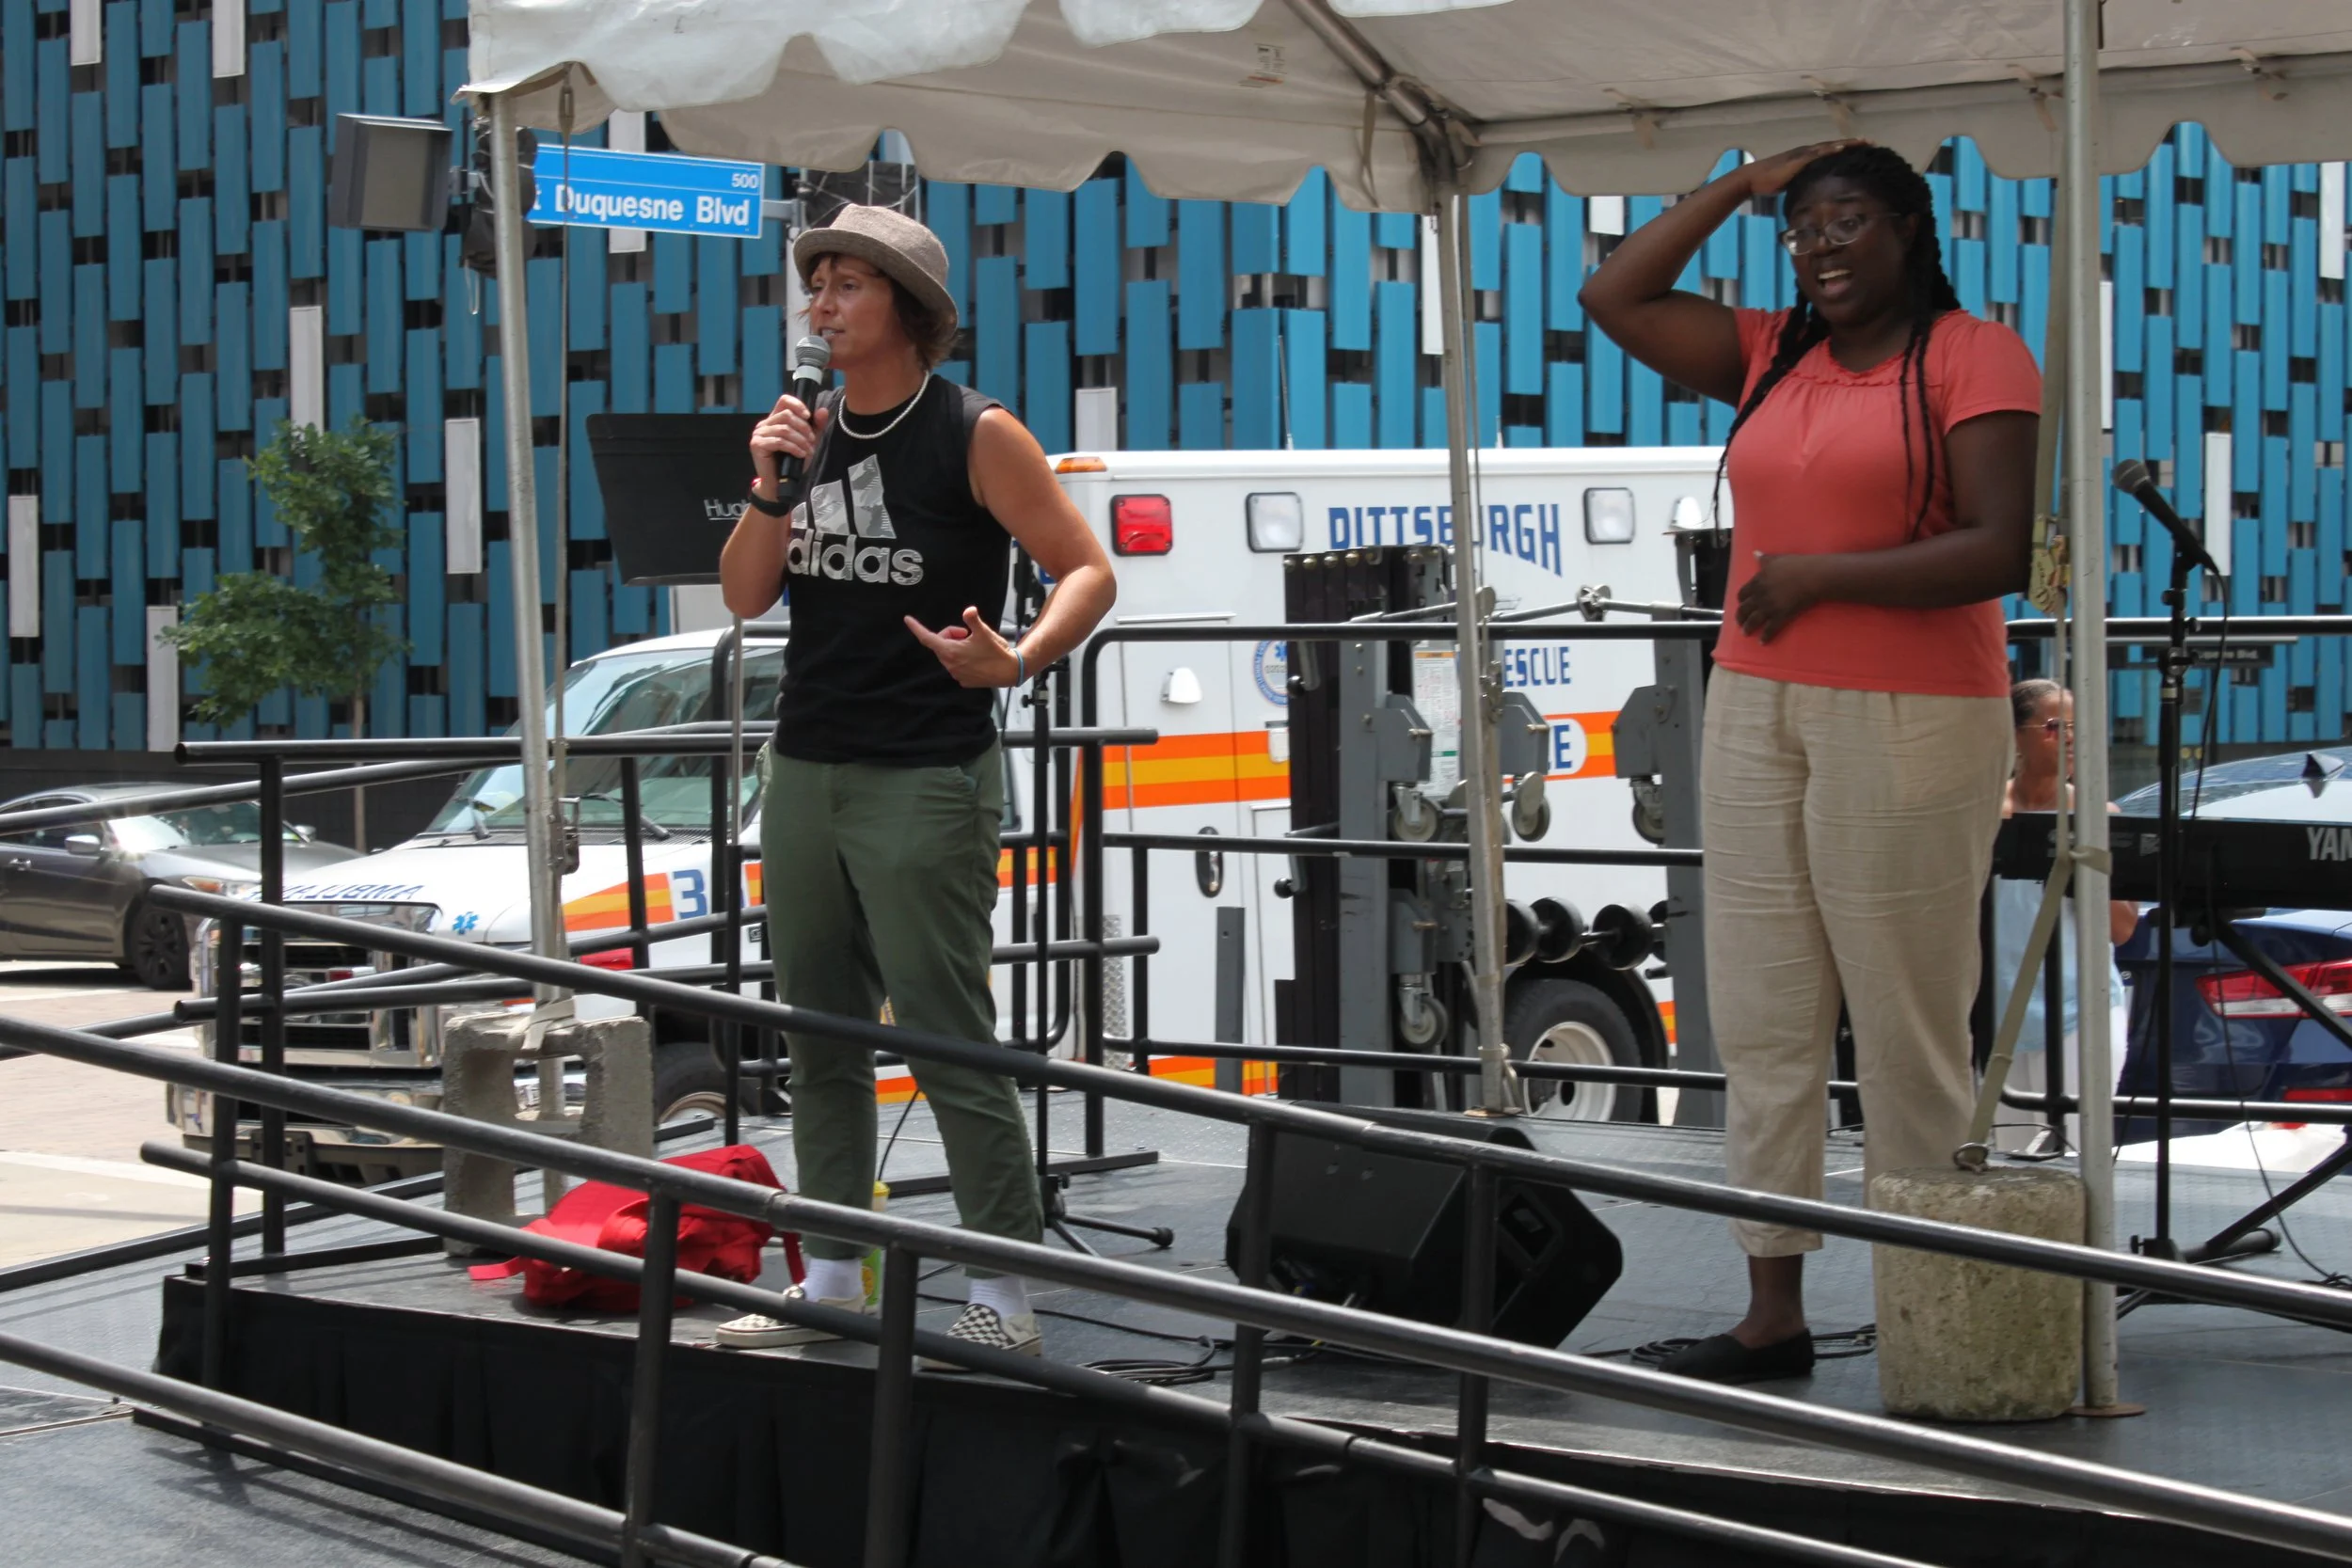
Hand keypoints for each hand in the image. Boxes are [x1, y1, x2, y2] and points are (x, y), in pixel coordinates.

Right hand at [748, 393, 828, 488]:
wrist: (781, 483)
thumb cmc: (793, 462)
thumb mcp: (808, 441)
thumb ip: (815, 426)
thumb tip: (823, 411)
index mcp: (775, 419)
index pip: (784, 400)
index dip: (797, 405)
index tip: (809, 416)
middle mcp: (765, 423)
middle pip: (786, 415)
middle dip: (804, 428)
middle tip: (812, 441)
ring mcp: (759, 433)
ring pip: (784, 428)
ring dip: (800, 440)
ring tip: (808, 450)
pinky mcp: (757, 444)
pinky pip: (779, 441)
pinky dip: (793, 447)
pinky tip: (800, 454)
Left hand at [905, 607, 1020, 688]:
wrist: (1010, 671)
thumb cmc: (996, 651)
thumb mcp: (984, 632)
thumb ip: (972, 619)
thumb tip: (968, 610)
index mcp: (951, 651)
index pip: (927, 638)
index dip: (916, 628)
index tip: (908, 620)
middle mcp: (950, 665)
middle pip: (940, 644)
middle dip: (950, 635)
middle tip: (966, 633)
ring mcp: (956, 674)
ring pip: (948, 655)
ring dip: (956, 646)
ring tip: (974, 645)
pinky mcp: (964, 680)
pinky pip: (956, 665)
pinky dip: (962, 658)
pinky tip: (976, 657)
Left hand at [1735, 553, 1823, 642]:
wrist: (1812, 577)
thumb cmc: (1796, 565)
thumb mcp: (1777, 559)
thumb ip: (1764, 559)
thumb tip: (1755, 553)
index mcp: (1758, 581)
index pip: (1742, 594)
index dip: (1741, 601)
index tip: (1741, 605)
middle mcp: (1760, 596)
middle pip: (1744, 609)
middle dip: (1740, 618)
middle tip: (1740, 623)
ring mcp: (1769, 607)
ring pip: (1753, 621)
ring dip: (1748, 629)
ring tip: (1746, 633)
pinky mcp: (1780, 616)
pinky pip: (1770, 629)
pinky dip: (1765, 637)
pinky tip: (1762, 642)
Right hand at [1744, 140, 1867, 199]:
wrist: (1753, 179)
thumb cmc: (1769, 183)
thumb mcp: (1791, 184)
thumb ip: (1803, 185)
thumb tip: (1813, 194)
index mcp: (1806, 157)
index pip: (1830, 151)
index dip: (1847, 149)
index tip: (1863, 148)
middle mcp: (1807, 152)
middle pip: (1834, 145)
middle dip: (1853, 143)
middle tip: (1871, 142)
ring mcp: (1803, 154)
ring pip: (1830, 146)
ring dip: (1847, 143)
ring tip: (1864, 142)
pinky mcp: (1798, 159)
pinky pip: (1818, 153)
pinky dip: (1831, 149)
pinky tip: (1842, 148)